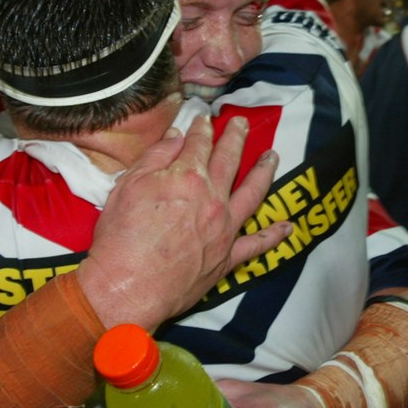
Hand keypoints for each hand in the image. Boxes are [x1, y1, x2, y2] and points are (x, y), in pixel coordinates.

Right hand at [79, 115, 290, 329]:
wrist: (128, 287)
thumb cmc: (121, 238)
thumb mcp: (127, 186)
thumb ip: (155, 157)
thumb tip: (176, 136)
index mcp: (187, 177)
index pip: (199, 144)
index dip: (202, 129)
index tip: (205, 119)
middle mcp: (213, 199)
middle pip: (229, 160)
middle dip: (237, 138)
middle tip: (243, 123)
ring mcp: (224, 229)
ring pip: (253, 193)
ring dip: (264, 172)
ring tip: (272, 156)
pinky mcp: (227, 257)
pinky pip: (257, 244)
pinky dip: (274, 235)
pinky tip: (287, 226)